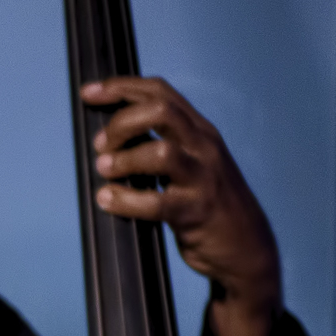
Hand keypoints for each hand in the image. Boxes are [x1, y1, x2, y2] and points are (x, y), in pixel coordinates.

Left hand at [82, 75, 281, 335]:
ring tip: (106, 171)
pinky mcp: (196, 210)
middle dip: (121, 123)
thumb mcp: (193, 162)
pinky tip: (108, 200)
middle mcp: (204, 146)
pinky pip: (156, 201)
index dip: (121, 88)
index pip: (160, 92)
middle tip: (101, 145)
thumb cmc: (209, 202)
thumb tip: (109, 135)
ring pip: (160, 152)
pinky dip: (125, 199)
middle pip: (160, 111)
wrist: (246, 247)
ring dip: (124, 160)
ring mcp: (203, 177)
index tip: (89, 93)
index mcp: (200, 130)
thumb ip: (164, 142)